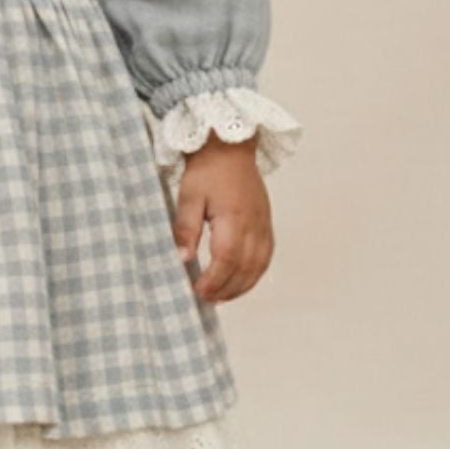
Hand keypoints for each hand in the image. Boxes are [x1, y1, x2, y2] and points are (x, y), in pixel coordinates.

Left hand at [172, 135, 273, 302]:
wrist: (229, 148)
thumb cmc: (207, 171)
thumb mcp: (188, 196)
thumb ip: (186, 228)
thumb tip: (183, 258)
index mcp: (234, 217)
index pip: (227, 259)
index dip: (214, 280)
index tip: (198, 291)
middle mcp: (254, 224)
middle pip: (245, 268)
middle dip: (226, 289)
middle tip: (206, 299)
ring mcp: (264, 225)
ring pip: (259, 266)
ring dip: (241, 286)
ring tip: (221, 297)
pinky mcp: (266, 224)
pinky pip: (266, 257)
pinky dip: (254, 274)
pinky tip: (240, 282)